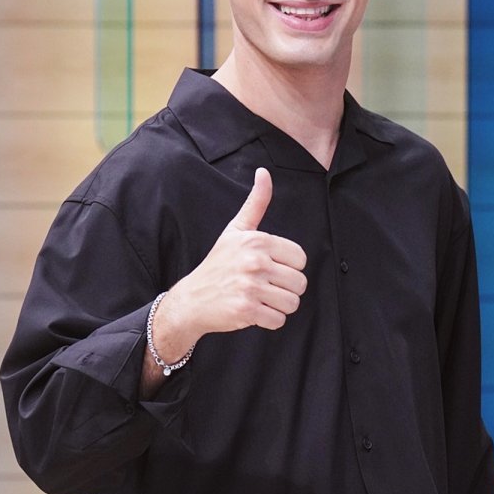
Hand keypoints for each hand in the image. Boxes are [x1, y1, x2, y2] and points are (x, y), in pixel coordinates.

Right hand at [153, 167, 307, 353]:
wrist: (192, 298)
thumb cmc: (218, 263)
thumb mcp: (236, 229)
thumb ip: (256, 203)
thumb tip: (264, 173)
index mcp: (257, 241)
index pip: (300, 259)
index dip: (288, 266)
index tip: (270, 268)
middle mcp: (255, 261)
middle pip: (299, 282)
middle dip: (285, 288)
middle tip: (264, 286)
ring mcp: (250, 287)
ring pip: (292, 303)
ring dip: (279, 305)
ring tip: (260, 298)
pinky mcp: (247, 310)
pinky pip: (278, 320)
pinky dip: (269, 320)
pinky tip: (254, 310)